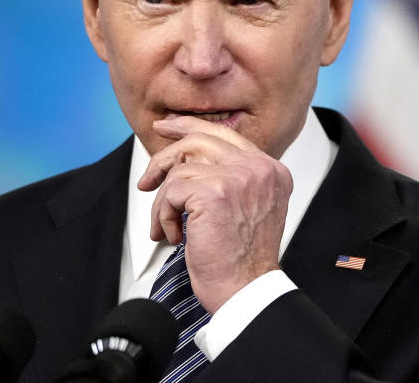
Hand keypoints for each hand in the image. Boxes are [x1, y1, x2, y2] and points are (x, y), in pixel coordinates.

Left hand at [137, 116, 293, 312]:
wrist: (247, 291)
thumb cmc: (243, 260)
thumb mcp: (250, 208)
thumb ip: (233, 179)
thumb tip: (190, 159)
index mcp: (270, 170)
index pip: (226, 135)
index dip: (191, 128)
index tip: (168, 129)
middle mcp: (259, 168)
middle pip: (200, 140)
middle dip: (165, 156)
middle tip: (148, 177)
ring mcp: (238, 178)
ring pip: (180, 170)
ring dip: (164, 203)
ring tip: (167, 228)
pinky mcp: (213, 193)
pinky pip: (171, 192)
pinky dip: (163, 217)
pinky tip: (174, 236)